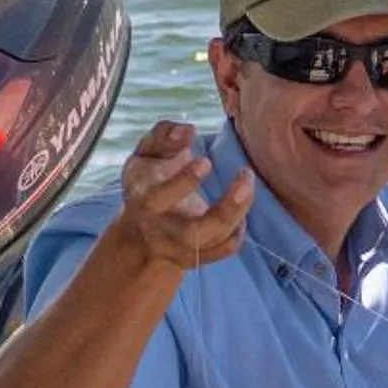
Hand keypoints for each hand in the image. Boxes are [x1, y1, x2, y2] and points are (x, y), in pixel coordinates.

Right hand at [112, 121, 252, 272]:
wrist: (141, 231)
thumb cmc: (148, 182)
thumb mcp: (145, 156)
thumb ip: (162, 138)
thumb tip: (188, 130)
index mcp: (145, 202)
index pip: (161, 197)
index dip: (184, 180)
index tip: (207, 161)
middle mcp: (163, 231)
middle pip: (194, 233)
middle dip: (225, 208)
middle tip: (245, 175)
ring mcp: (183, 248)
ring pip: (215, 242)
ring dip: (239, 211)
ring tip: (246, 179)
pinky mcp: (200, 257)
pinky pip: (225, 248)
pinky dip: (239, 229)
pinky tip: (240, 205)